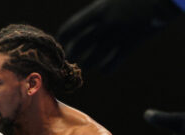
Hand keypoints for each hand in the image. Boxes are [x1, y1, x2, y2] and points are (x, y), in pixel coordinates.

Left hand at [57, 0, 179, 71]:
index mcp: (98, 10)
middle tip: (72, 58)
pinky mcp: (129, 47)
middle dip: (71, 56)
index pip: (69, 29)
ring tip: (89, 63)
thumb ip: (95, 14)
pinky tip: (107, 65)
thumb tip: (80, 29)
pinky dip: (105, 69)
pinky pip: (109, 66)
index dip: (62, 39)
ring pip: (91, 61)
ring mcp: (117, 37)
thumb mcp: (110, 2)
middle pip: (76, 48)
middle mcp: (104, 25)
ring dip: (87, 64)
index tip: (63, 43)